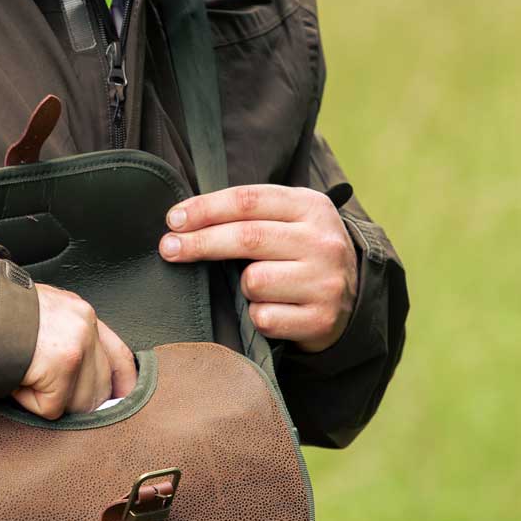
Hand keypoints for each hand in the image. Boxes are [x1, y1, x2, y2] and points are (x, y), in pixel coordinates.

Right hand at [12, 284, 137, 418]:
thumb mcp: (41, 315)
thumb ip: (66, 336)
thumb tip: (83, 378)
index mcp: (82, 313)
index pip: (119, 354)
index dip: (123, 383)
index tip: (121, 400)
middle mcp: (86, 325)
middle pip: (101, 386)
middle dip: (77, 401)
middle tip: (48, 394)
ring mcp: (77, 346)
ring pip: (79, 403)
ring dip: (50, 400)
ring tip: (26, 378)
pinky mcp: (62, 368)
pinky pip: (52, 408)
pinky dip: (30, 402)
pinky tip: (17, 381)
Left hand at [161, 185, 356, 352]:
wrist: (353, 297)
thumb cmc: (301, 251)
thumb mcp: (288, 218)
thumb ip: (248, 214)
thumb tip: (182, 221)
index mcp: (311, 206)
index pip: (247, 201)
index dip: (204, 209)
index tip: (173, 220)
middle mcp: (323, 241)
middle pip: (246, 238)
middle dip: (199, 243)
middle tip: (167, 248)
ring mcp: (326, 282)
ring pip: (254, 282)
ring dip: (241, 287)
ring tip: (258, 286)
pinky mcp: (322, 319)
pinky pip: (264, 318)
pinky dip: (257, 316)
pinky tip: (273, 309)